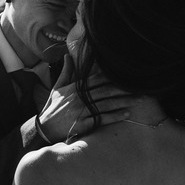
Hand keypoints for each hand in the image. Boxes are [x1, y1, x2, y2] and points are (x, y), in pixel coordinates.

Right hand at [38, 62, 160, 141]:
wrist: (44, 128)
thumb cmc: (52, 107)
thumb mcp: (57, 87)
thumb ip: (66, 72)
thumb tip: (69, 55)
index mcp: (75, 88)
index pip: (96, 79)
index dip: (112, 76)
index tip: (126, 74)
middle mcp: (79, 98)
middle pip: (106, 91)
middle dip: (124, 89)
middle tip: (140, 87)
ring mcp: (82, 111)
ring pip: (107, 104)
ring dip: (124, 102)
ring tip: (139, 100)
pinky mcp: (83, 124)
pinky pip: (102, 119)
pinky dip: (115, 116)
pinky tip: (127, 114)